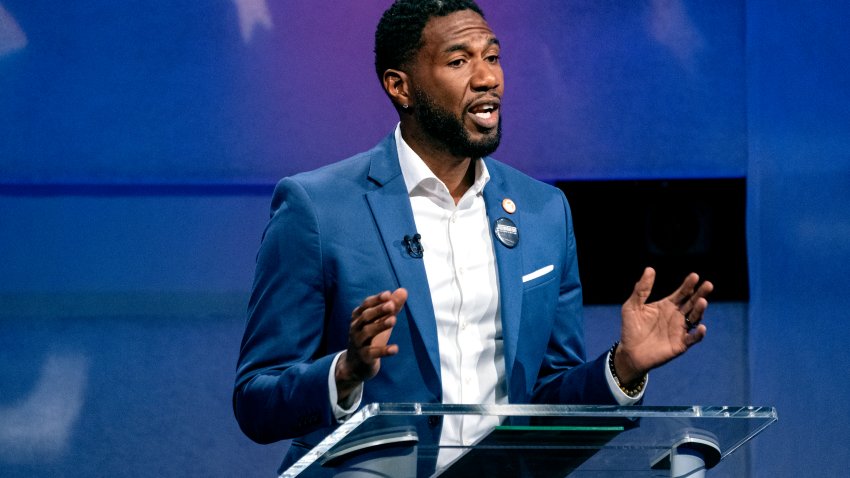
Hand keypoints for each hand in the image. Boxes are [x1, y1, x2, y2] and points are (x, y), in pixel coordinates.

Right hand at [335, 288, 406, 400]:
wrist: (355, 365)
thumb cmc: (370, 338)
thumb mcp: (380, 322)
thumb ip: (392, 307)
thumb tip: (404, 290)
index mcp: (358, 318)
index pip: (365, 305)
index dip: (376, 300)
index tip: (388, 294)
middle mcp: (355, 329)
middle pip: (365, 317)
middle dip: (378, 310)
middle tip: (391, 305)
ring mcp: (358, 343)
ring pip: (367, 332)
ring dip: (380, 325)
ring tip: (393, 320)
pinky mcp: (364, 357)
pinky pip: (372, 353)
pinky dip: (383, 350)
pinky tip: (395, 349)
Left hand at [614, 267, 712, 383]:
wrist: (629, 352)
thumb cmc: (631, 328)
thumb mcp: (632, 306)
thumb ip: (641, 290)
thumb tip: (650, 269)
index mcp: (667, 305)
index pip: (681, 293)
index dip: (688, 285)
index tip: (695, 276)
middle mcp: (677, 316)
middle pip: (692, 303)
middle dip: (700, 293)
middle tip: (708, 285)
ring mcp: (680, 330)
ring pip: (695, 318)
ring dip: (700, 310)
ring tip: (702, 301)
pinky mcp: (680, 344)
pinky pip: (692, 338)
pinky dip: (698, 334)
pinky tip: (702, 328)